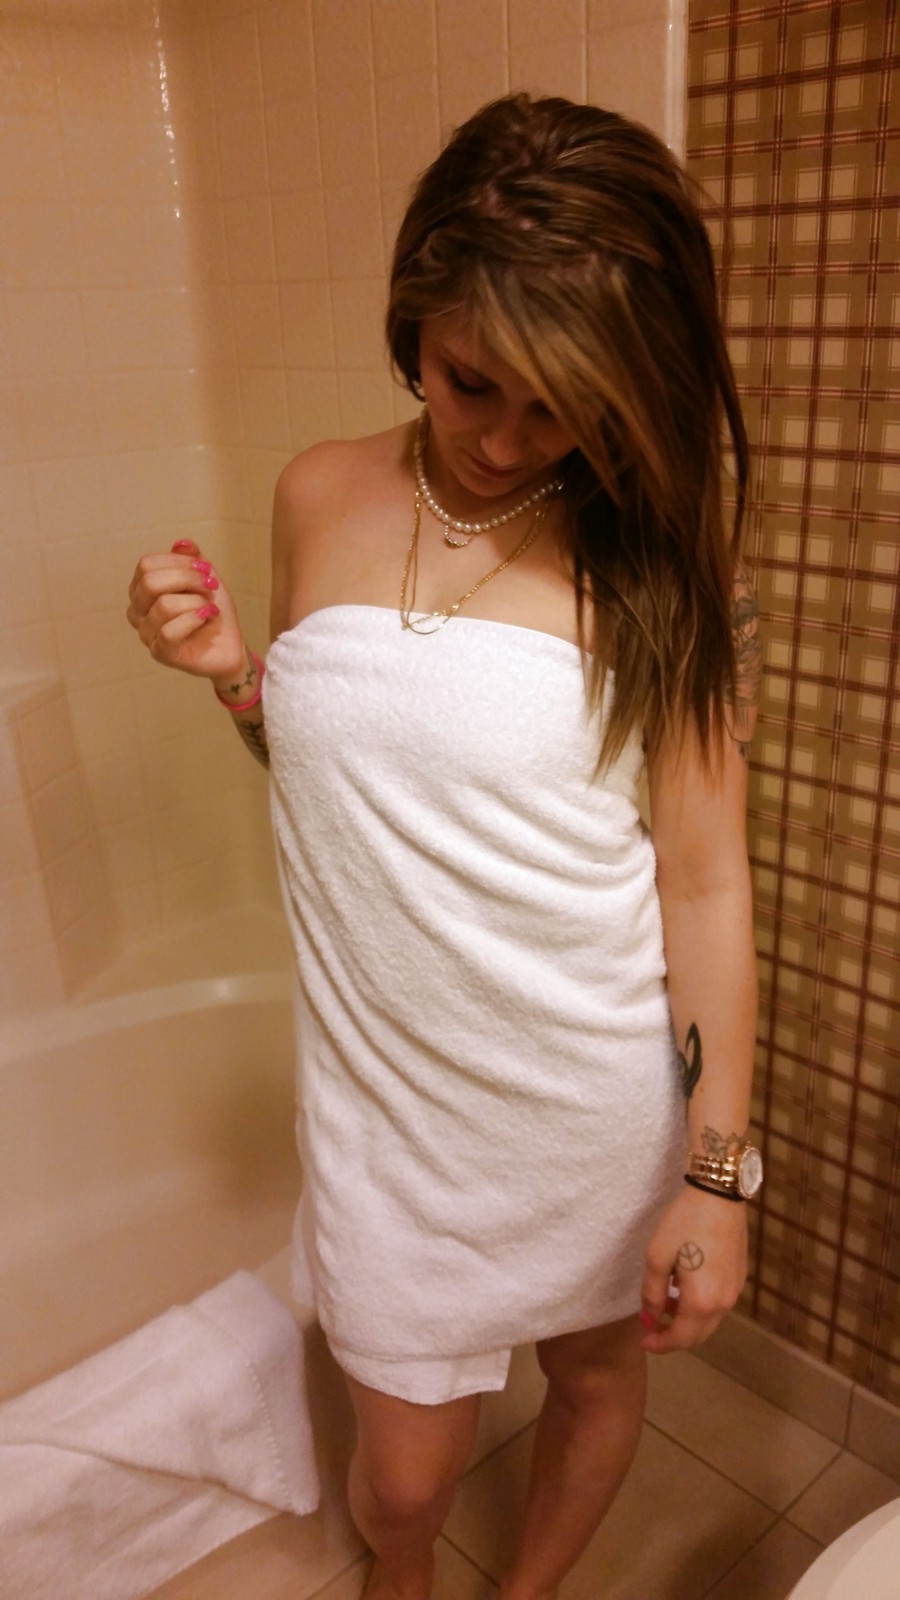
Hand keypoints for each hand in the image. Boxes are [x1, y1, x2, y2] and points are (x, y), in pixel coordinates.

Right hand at [126, 539, 246, 684]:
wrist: (229, 644)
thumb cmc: (211, 611)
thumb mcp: (205, 578)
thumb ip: (192, 559)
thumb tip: (182, 544)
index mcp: (141, 590)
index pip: (147, 565)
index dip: (178, 562)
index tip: (205, 569)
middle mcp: (137, 612)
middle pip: (150, 582)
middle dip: (187, 579)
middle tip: (210, 586)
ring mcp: (147, 634)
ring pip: (164, 606)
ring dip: (196, 602)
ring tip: (210, 608)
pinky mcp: (161, 653)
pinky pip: (169, 631)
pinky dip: (194, 620)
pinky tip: (207, 618)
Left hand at [639, 1183, 747, 1353]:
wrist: (719, 1194)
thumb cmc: (685, 1223)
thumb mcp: (657, 1256)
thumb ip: (652, 1293)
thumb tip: (650, 1318)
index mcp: (702, 1302)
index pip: (680, 1338)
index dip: (661, 1344)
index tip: (645, 1342)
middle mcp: (724, 1303)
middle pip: (698, 1335)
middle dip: (674, 1336)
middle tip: (652, 1327)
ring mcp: (735, 1290)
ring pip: (710, 1320)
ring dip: (687, 1320)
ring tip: (665, 1302)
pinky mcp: (740, 1276)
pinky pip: (719, 1303)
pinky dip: (701, 1306)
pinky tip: (685, 1286)